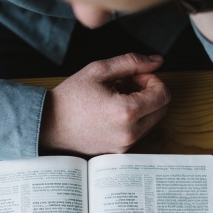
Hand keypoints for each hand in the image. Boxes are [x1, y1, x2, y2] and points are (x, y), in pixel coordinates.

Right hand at [39, 53, 169, 154]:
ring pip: (152, 120)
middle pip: (162, 109)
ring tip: (118, 96)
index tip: (136, 75)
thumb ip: (132, 62)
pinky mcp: (120, 151)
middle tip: (128, 84)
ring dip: (142, 105)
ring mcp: (126, 145)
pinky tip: (113, 110)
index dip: (154, 80)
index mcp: (127, 112)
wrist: (49, 125)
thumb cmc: (71, 97)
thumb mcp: (100, 70)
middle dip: (150, 92)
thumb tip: (158, 61)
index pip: (164, 95)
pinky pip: (139, 131)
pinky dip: (134, 118)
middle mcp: (130, 133)